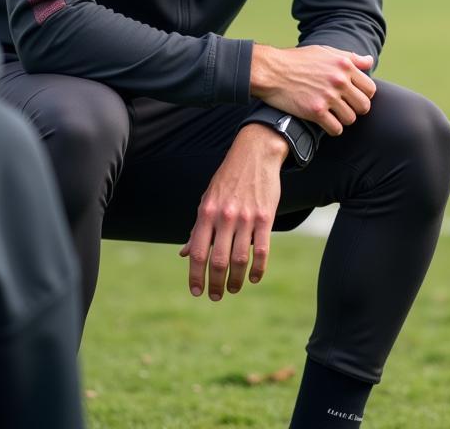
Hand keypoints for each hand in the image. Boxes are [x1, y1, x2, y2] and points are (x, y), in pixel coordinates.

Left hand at [179, 124, 286, 300]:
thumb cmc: (228, 179)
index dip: (195, 276)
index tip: (196, 291)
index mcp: (206, 213)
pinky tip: (255, 278)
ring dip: (236, 280)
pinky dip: (258, 269)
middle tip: (215, 296)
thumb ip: (198, 228)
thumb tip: (184, 253)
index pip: (198, 252)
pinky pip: (262, 250)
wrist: (255, 154)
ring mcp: (246, 218)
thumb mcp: (208, 199)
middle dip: (215, 283)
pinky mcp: (265, 217)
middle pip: (218, 260)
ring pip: (240, 259)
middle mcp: (224, 217)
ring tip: (233, 289)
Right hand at [249, 44, 375, 135]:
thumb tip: (370, 62)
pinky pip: (336, 129)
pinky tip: (325, 123)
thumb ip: (350, 58)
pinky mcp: (316, 111)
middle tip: (345, 108)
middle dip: (356, 109)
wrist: (271, 70)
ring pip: (350, 119)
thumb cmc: (298, 60)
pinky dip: (332, 129)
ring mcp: (328, 96)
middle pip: (364, 106)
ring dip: (343, 119)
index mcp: (344, 65)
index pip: (370, 88)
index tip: (353, 98)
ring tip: (333, 115)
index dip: (364, 95)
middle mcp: (339, 81)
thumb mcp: (325, 52)